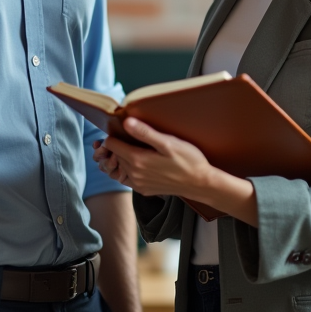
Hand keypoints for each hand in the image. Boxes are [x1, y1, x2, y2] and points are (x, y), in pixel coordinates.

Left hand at [99, 118, 213, 197]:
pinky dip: (130, 168)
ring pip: (121, 166)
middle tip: (130, 135)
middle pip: (115, 155)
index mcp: (137, 160)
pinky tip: (143, 162)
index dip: (115, 135)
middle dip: (118, 145)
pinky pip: (128, 177)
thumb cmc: (188, 160)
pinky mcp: (144, 189)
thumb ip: (145, 133)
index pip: (111, 144)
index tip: (123, 129)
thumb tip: (126, 122)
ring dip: (124, 157)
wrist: (200, 183)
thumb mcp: (169, 142)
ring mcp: (138, 184)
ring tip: (137, 148)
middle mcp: (134, 174)